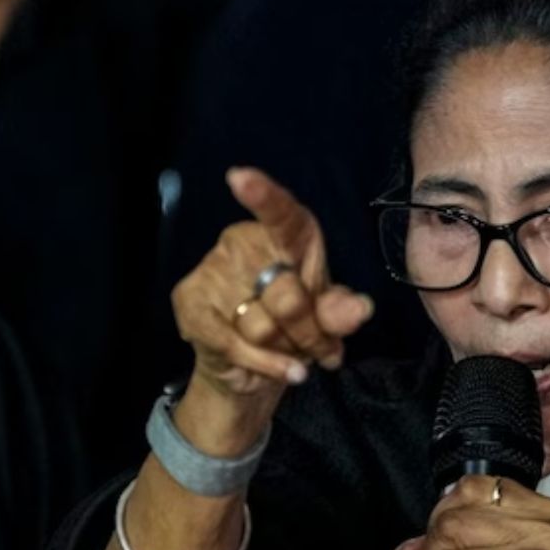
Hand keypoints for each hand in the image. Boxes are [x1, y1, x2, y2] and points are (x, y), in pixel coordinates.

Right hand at [171, 167, 373, 403]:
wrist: (252, 368)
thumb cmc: (294, 326)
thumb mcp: (327, 317)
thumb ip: (341, 311)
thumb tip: (360, 310)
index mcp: (285, 235)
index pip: (280, 214)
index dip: (264, 197)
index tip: (240, 178)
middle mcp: (242, 242)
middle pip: (287, 295)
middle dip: (310, 333)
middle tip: (319, 349)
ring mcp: (211, 270)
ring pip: (264, 326)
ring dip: (288, 352)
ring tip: (292, 355)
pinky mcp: (189, 302)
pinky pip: (235, 343)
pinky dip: (267, 365)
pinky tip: (283, 370)